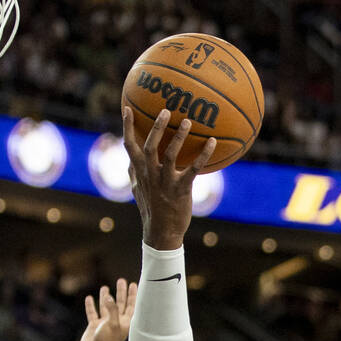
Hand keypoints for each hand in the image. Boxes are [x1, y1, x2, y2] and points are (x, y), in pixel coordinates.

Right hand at [79, 279, 137, 340]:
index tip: (133, 284)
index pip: (131, 305)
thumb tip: (108, 297)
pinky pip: (92, 313)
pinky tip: (89, 298)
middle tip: (121, 280)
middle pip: (120, 303)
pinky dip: (91, 306)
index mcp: (124, 322)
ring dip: (105, 297)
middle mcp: (116, 321)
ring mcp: (104, 324)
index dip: (133, 295)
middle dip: (121, 292)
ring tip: (105, 287)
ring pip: (106, 307)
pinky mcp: (94, 326)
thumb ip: (112, 309)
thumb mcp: (112, 324)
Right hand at [122, 106, 216, 248]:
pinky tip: (213, 142)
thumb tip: (129, 159)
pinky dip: (203, 154)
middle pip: (150, 147)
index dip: (127, 127)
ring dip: (178, 137)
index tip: (127, 107)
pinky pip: (194, 169)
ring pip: (170, 155)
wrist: (161, 232)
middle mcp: (150, 175)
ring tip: (188, 122)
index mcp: (139, 172)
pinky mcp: (181, 189)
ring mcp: (165, 182)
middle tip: (166, 111)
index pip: (129, 146)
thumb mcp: (137, 190)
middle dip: (156, 128)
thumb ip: (134, 173)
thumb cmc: (151, 209)